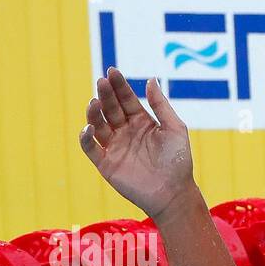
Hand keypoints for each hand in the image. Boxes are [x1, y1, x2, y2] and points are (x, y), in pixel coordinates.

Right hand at [79, 68, 194, 219]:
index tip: (112, 71)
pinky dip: (85, 137)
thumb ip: (161, 105)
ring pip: (98, 124)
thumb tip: (150, 80)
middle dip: (106, 94)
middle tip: (102, 82)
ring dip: (94, 112)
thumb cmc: (178, 162)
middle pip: (110, 108)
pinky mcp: (106, 163)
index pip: (126, 99)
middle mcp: (125, 132)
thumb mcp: (175, 129)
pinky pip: (90, 147)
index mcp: (141, 122)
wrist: (174, 193)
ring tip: (95, 102)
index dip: (119, 85)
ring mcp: (114, 147)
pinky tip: (89, 127)